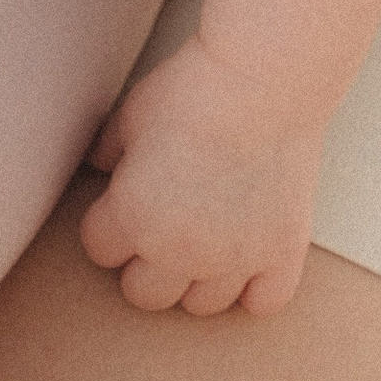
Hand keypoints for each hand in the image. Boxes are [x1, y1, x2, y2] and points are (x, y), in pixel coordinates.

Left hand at [78, 36, 324, 317]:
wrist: (264, 76)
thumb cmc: (194, 87)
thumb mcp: (131, 114)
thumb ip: (109, 151)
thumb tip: (99, 167)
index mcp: (134, 217)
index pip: (100, 249)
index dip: (108, 221)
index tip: (122, 199)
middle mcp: (180, 250)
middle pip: (144, 293)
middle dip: (145, 261)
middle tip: (162, 221)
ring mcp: (234, 258)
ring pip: (201, 305)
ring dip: (197, 276)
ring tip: (206, 235)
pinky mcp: (281, 251)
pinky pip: (264, 302)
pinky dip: (255, 287)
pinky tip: (249, 254)